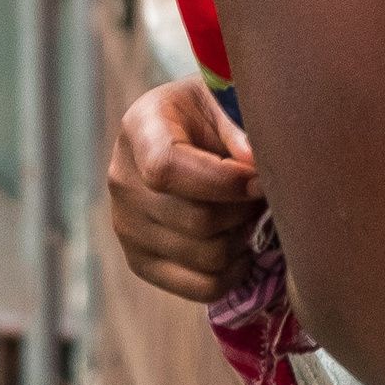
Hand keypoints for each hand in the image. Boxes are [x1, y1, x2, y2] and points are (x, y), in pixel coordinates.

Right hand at [106, 78, 263, 304]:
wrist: (184, 133)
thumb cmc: (210, 113)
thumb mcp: (221, 97)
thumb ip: (237, 124)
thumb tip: (253, 162)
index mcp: (139, 128)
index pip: (166, 169)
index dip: (221, 182)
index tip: (260, 179)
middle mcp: (122, 180)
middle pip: (196, 220)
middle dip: (244, 210)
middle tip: (263, 193)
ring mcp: (127, 227)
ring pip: (206, 256)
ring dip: (242, 238)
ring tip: (249, 212)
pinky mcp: (141, 262)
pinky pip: (202, 287)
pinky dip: (235, 272)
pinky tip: (242, 244)